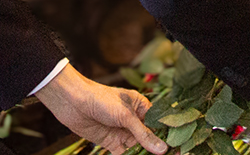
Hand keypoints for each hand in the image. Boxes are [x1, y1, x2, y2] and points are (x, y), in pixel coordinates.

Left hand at [36, 63, 168, 154]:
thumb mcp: (125, 116)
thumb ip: (143, 135)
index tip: (177, 148)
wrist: (72, 103)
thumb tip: (162, 149)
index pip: (159, 125)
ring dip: (144, 154)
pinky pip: (124, 154)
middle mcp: (135, 121)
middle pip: (150, 139)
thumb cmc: (101, 99)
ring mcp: (123, 132)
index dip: (168, 136)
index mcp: (142, 107)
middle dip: (157, 149)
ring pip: (138, 148)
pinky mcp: (112, 143)